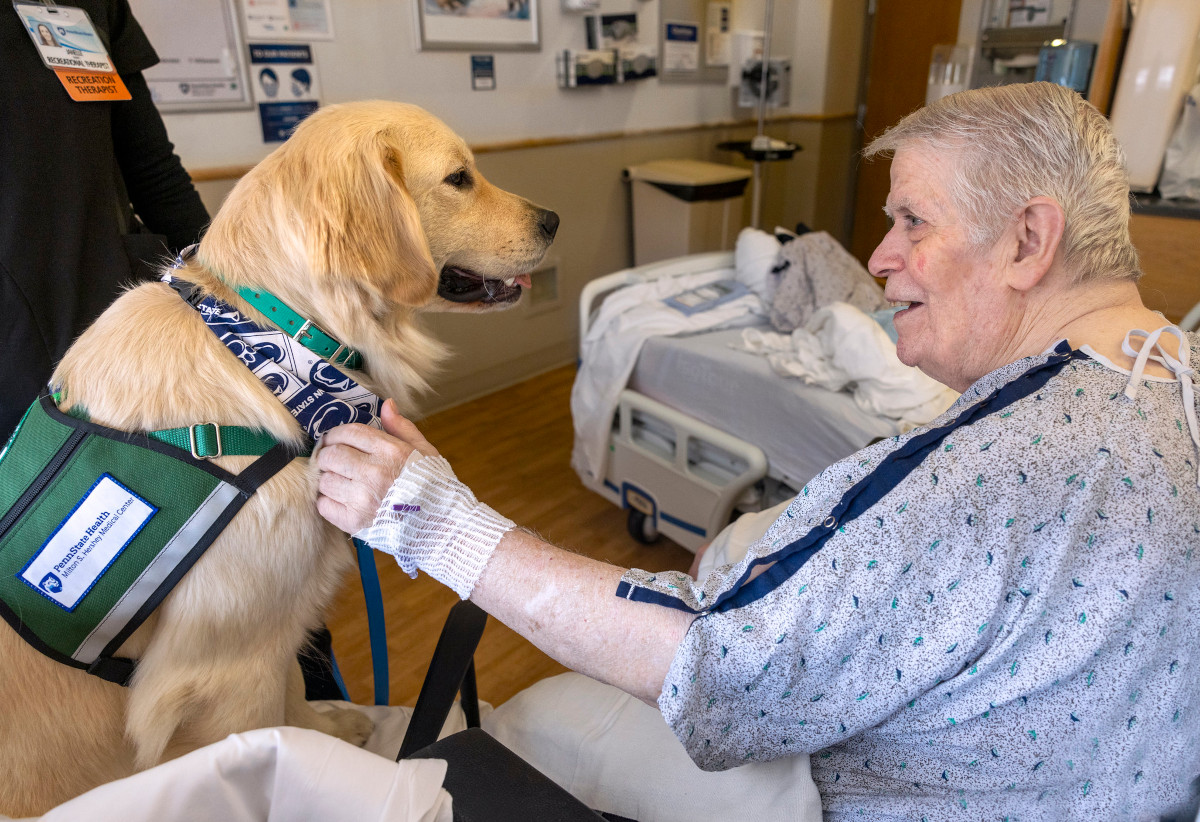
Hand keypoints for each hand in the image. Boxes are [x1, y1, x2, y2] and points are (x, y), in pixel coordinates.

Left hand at [315, 399, 439, 532]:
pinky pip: (324, 505)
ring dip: (328, 479)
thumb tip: (386, 404)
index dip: (336, 434)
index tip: (334, 439)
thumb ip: (401, 427)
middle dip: (328, 455)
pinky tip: (342, 500)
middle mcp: (374, 473)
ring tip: (341, 481)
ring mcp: (362, 499)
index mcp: (391, 452)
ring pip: (324, 480)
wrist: (440, 525)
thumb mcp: (424, 451)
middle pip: (331, 455)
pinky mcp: (354, 522)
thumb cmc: (432, 486)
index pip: (349, 433)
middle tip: (334, 460)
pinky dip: (328, 501)